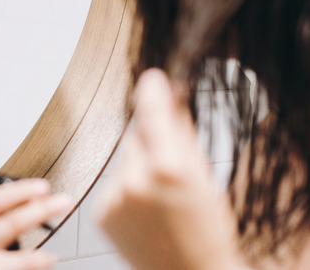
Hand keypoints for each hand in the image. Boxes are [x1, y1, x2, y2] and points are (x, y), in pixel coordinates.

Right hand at [0, 178, 72, 269]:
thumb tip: (22, 209)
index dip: (18, 191)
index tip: (40, 187)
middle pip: (4, 212)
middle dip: (34, 202)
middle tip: (60, 199)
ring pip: (8, 229)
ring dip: (37, 216)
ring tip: (59, 216)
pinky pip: (14, 264)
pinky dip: (35, 259)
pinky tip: (49, 257)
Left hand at [95, 69, 241, 269]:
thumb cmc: (208, 230)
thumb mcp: (204, 177)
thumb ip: (182, 134)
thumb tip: (171, 97)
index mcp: (169, 169)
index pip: (152, 113)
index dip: (152, 92)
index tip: (153, 79)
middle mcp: (136, 181)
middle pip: (137, 135)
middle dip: (152, 137)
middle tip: (172, 160)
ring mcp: (115, 198)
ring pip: (125, 160)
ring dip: (140, 165)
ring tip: (162, 196)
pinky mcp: (101, 213)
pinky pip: (113, 184)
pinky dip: (128, 188)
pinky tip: (147, 209)